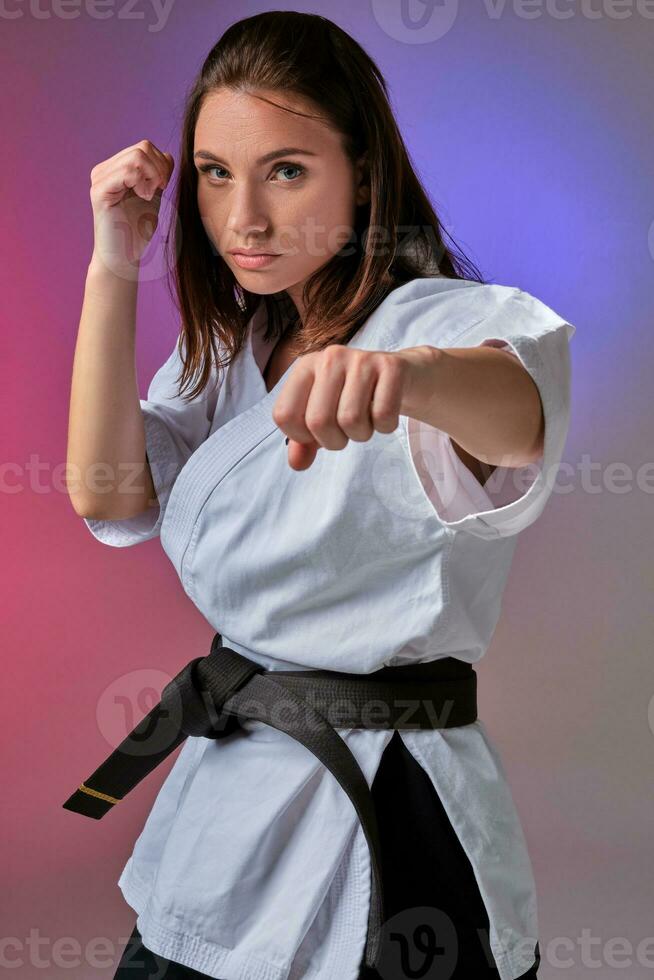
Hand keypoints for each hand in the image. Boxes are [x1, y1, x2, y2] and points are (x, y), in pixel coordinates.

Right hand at [89, 139, 173, 277]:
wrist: (124, 257)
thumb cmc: (137, 231)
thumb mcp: (154, 197)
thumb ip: (158, 176)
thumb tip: (167, 155)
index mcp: (115, 169)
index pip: (145, 148)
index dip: (162, 164)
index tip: (164, 187)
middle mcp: (104, 170)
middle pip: (143, 148)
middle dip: (160, 170)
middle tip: (159, 191)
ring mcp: (100, 179)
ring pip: (137, 157)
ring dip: (153, 177)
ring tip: (150, 196)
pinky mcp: (99, 191)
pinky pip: (126, 171)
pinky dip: (142, 183)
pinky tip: (143, 197)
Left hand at [271, 344, 425, 469]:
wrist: (404, 375)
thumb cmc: (356, 398)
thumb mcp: (325, 417)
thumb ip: (304, 442)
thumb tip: (297, 464)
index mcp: (306, 367)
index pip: (285, 415)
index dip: (301, 437)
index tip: (318, 432)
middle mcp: (330, 358)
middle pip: (318, 421)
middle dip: (334, 441)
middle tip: (346, 432)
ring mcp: (361, 359)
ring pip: (351, 419)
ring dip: (361, 434)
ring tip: (366, 421)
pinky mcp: (391, 366)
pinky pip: (383, 415)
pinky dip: (385, 427)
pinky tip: (384, 414)